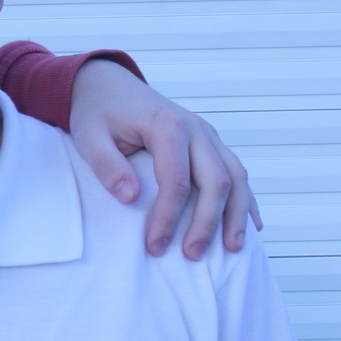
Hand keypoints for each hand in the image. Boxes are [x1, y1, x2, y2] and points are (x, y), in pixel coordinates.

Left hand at [69, 60, 261, 259]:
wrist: (108, 84)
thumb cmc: (97, 113)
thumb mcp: (88, 136)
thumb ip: (107, 165)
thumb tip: (131, 198)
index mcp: (167, 125)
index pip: (176, 180)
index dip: (168, 217)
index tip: (154, 246)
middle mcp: (196, 128)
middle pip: (216, 181)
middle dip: (207, 222)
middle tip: (192, 255)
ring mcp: (207, 135)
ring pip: (236, 177)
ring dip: (236, 214)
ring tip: (232, 249)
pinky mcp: (210, 143)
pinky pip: (237, 172)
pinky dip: (247, 200)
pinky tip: (252, 226)